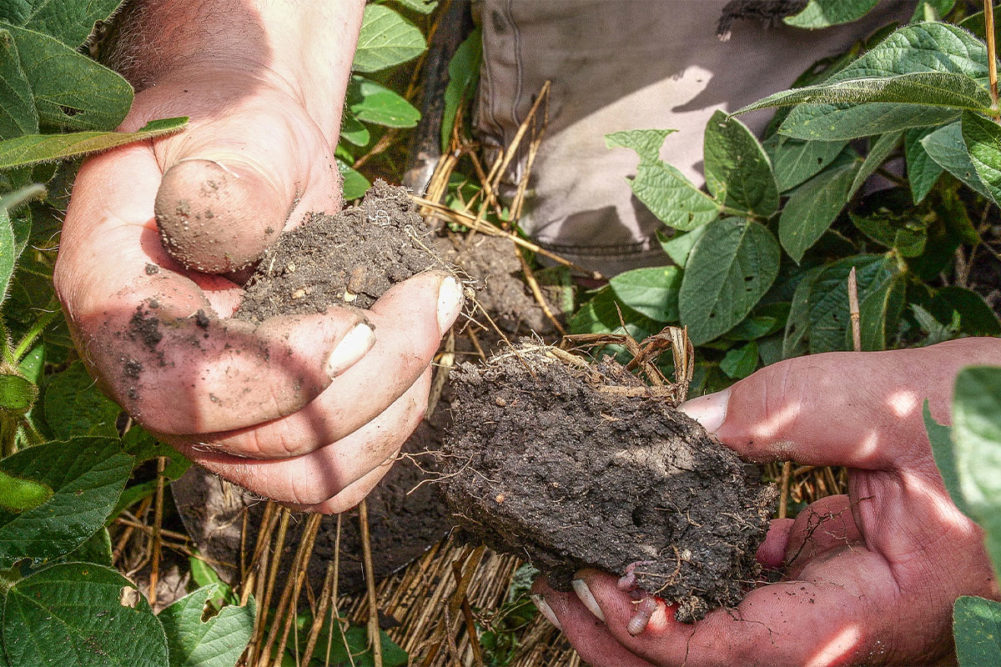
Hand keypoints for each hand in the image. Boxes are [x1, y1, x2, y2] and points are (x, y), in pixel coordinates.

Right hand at [53, 1, 462, 512]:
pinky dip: (390, 426)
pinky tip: (417, 359)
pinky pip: (333, 474)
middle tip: (438, 292)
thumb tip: (218, 222)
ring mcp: (216, 418)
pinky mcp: (270, 428)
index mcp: (116, 305)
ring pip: (310, 475)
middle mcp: (156, 382)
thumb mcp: (233, 128)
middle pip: (265, 444)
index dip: (282, 375)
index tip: (363, 320)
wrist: (258, 160)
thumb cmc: (238, 134)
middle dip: (374, 375)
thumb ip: (229, 175)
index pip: (185, 391)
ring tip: (434, 315)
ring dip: (394, 405)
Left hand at [532, 339, 1000, 664]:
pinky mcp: (842, 580)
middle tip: (556, 586)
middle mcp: (860, 630)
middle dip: (629, 638)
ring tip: (587, 563)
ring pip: (732, 641)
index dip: (659, 629)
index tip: (593, 577)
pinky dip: (699, 575)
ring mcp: (849, 609)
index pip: (746, 650)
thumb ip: (778, 415)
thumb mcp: (888, 402)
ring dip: (655, 610)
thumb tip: (674, 430)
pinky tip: (665, 536)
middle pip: (723, 665)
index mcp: (884, 610)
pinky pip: (757, 598)